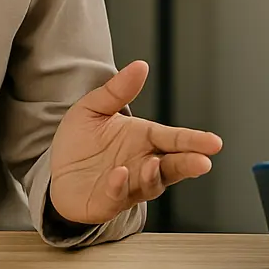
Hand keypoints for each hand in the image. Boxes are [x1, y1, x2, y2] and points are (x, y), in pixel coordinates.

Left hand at [48, 60, 223, 224]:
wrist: (54, 172)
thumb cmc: (80, 142)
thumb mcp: (94, 108)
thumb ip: (116, 90)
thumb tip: (140, 66)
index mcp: (145, 139)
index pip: (174, 139)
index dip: (194, 141)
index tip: (214, 143)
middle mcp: (142, 164)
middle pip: (172, 166)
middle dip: (188, 164)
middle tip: (202, 162)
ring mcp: (128, 186)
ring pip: (150, 185)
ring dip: (154, 176)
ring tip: (154, 164)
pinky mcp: (107, 202)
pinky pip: (117, 197)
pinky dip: (119, 187)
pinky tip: (119, 174)